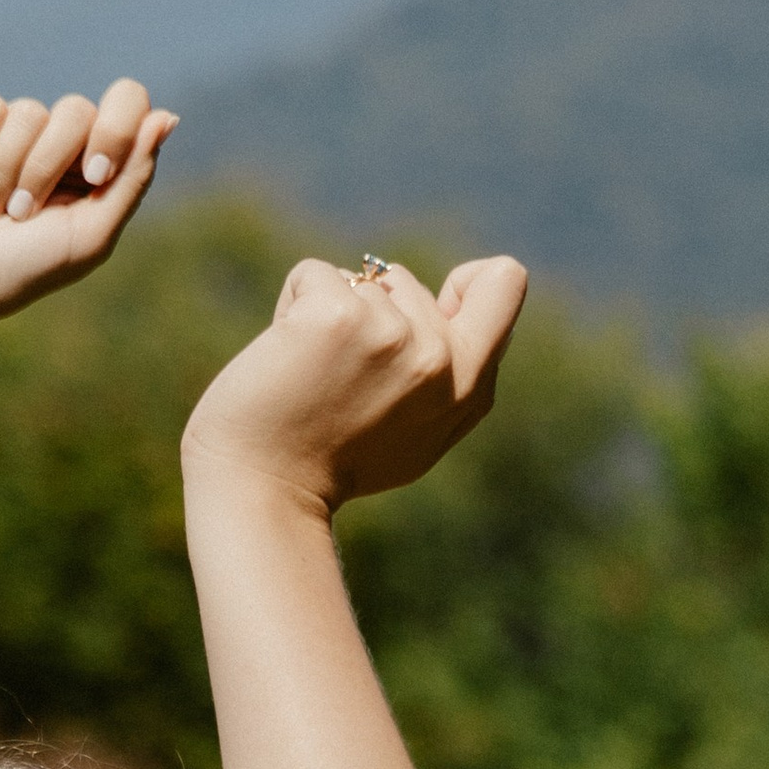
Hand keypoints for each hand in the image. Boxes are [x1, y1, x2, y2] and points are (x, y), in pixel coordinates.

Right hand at [0, 77, 177, 328]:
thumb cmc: (15, 274)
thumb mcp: (87, 238)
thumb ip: (132, 179)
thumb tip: (166, 117)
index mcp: (95, 167)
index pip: (127, 105)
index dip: (116, 127)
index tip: (95, 174)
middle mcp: (57, 143)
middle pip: (77, 110)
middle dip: (50, 165)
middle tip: (24, 214)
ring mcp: (12, 131)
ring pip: (29, 113)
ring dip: (8, 172)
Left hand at [180, 255, 527, 515]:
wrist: (262, 493)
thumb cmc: (330, 468)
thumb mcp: (417, 437)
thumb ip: (447, 377)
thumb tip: (452, 303)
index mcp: (468, 389)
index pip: (505, 281)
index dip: (463, 282)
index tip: (419, 313)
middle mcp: (439, 361)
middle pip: (408, 281)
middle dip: (370, 312)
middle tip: (340, 378)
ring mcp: (392, 335)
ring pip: (361, 280)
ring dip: (328, 314)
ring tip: (310, 376)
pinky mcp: (339, 316)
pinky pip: (312, 275)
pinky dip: (290, 306)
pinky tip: (284, 359)